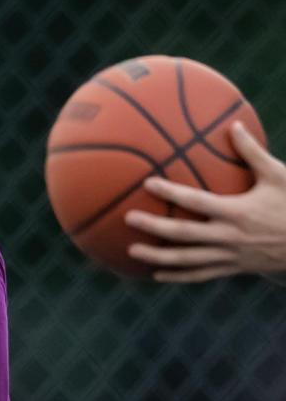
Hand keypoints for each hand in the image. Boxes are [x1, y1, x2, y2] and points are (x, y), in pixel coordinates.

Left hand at [125, 122, 285, 281]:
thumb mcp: (278, 174)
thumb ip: (252, 152)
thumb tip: (233, 125)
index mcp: (236, 211)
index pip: (196, 201)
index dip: (170, 193)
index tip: (148, 183)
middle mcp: (228, 236)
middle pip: (183, 234)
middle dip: (154, 227)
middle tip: (128, 219)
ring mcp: (229, 256)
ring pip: (186, 260)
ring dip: (158, 256)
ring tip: (132, 251)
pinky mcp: (232, 268)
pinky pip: (200, 275)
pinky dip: (178, 275)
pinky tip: (157, 274)